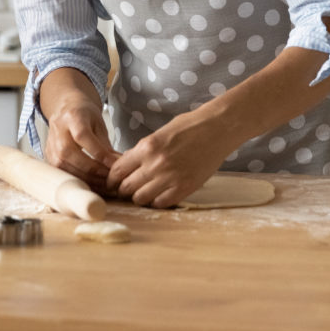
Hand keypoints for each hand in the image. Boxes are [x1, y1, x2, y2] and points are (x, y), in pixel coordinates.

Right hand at [43, 99, 119, 189]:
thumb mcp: (99, 124)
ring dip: (86, 179)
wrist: (66, 109)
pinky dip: (78, 181)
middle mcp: (57, 130)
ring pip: (64, 167)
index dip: (99, 153)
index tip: (114, 165)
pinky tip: (92, 184)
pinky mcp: (48, 157)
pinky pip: (62, 173)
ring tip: (103, 184)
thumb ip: (106, 145)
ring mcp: (50, 145)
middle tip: (111, 178)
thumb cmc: (85, 116)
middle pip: (71, 154)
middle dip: (93, 170)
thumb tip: (118, 166)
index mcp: (71, 117)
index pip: (83, 137)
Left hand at [106, 108, 232, 207]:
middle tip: (126, 189)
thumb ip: (142, 151)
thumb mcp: (158, 134)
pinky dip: (157, 202)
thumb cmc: (188, 127)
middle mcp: (155, 164)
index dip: (112, 179)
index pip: (118, 171)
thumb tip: (126, 166)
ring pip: (141, 199)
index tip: (113, 182)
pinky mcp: (185, 188)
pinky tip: (159, 194)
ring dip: (139, 197)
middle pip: (126, 188)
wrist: (217, 129)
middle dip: (123, 190)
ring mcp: (170, 178)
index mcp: (146, 147)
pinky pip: (162, 203)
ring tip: (144, 192)